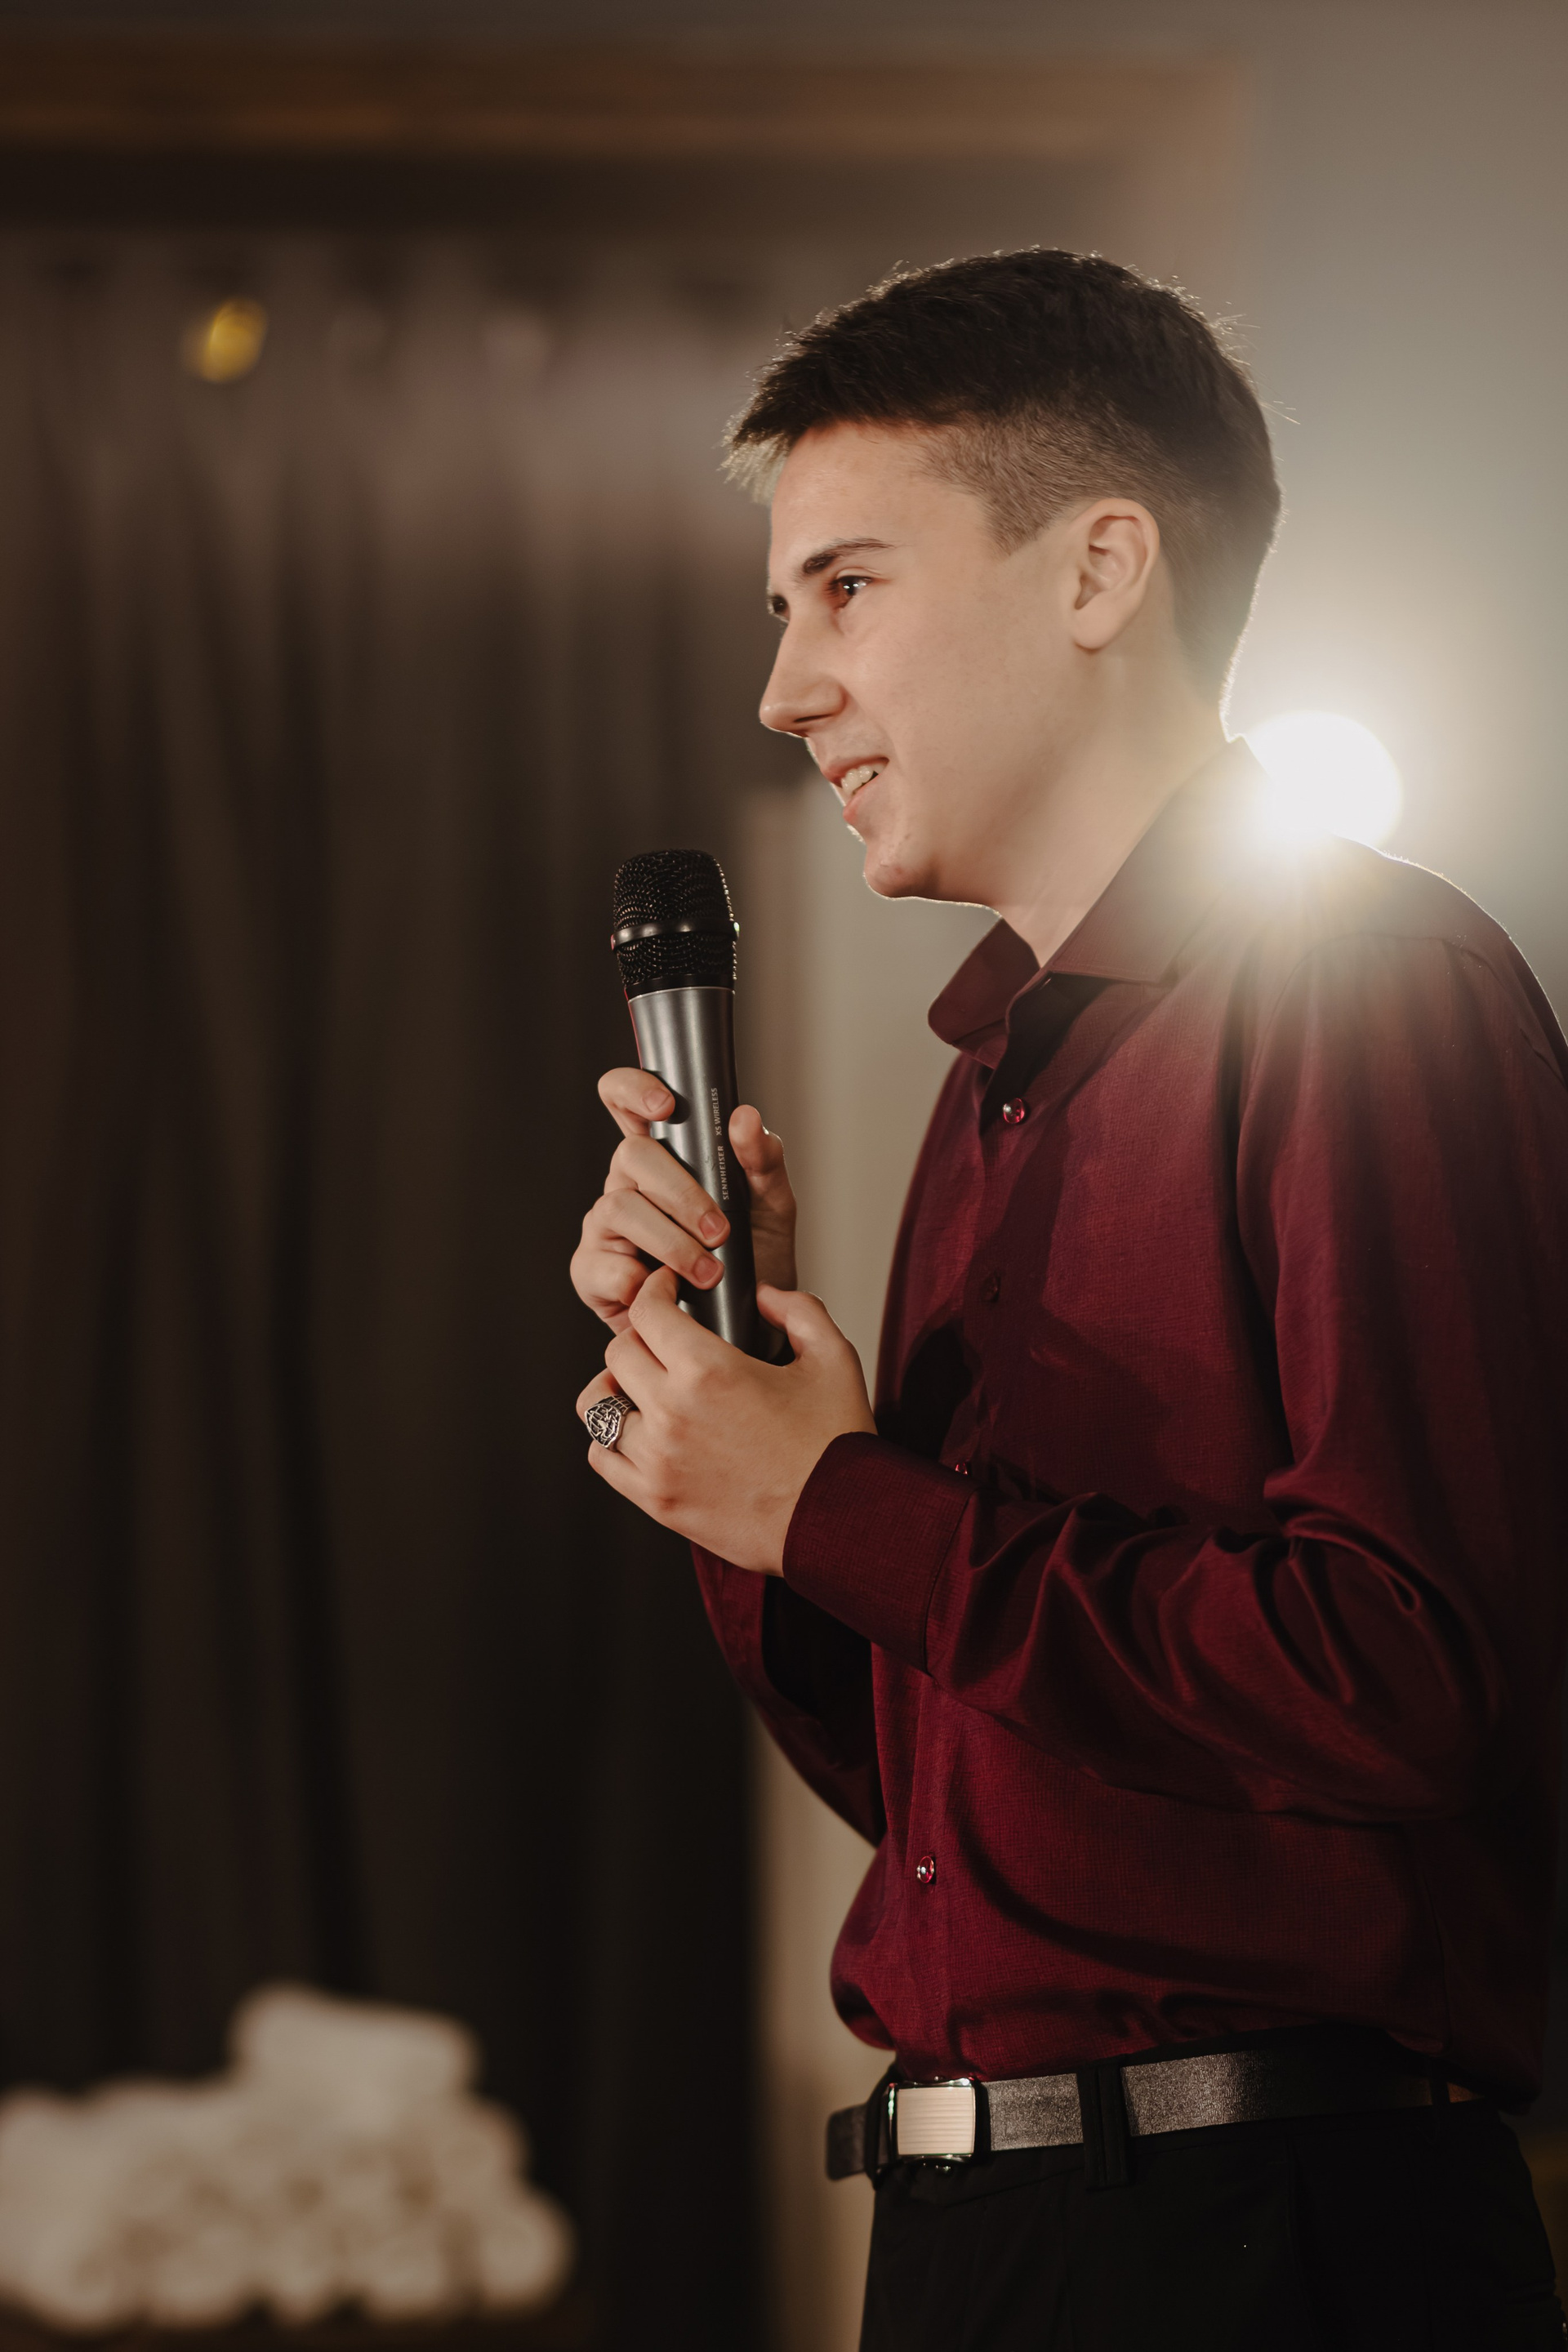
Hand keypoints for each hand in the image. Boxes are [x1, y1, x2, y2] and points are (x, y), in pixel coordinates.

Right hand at [570, 1067, 796, 1333]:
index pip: (625, 1100)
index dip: (633, 1089)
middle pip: (631, 1155)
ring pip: (619, 1209)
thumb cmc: (754, 1258)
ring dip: (669, 1241)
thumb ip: (763, 1161)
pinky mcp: (593, 1272)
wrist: (749, 1327)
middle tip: (719, 1230)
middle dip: (680, 1193)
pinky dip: (637, 1281)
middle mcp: (627, 1184)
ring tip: (707, 1271)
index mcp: (663, 1157)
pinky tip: (664, 1291)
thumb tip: (746, 1119)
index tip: (665, 1106)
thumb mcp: (771, 1207)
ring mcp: (605, 1227)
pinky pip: (601, 1266)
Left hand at [576, 1269, 875, 1571]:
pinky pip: (602, 1456)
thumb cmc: (836, 1446)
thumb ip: (797, 1310)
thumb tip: (763, 1296)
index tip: (664, 1290)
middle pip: (618, 1352)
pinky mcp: (656, 1498)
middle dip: (640, 1335)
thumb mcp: (833, 1358)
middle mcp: (673, 1412)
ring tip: (641, 1385)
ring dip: (617, 1386)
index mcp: (711, 1370)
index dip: (654, 1289)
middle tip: (663, 1339)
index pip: (647, 1310)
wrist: (838, 1522)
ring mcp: (658, 1459)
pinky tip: (641, 1430)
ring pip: (598, 1403)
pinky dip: (612, 1438)